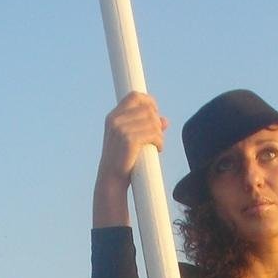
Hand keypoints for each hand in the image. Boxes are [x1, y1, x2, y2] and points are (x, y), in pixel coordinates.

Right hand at [93, 91, 167, 226]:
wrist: (111, 181)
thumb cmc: (122, 162)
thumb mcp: (131, 141)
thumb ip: (145, 128)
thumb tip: (165, 120)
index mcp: (113, 117)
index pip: (134, 96)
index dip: (148, 101)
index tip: (156, 112)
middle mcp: (116, 120)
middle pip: (147, 109)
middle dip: (156, 122)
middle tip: (157, 137)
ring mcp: (122, 129)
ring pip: (152, 122)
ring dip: (159, 134)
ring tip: (157, 145)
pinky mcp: (130, 140)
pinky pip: (153, 134)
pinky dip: (159, 141)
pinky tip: (158, 149)